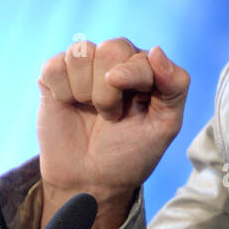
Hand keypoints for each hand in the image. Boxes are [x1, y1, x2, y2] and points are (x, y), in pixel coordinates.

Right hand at [37, 38, 189, 227]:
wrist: (90, 181)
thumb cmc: (130, 153)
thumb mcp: (165, 127)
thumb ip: (174, 86)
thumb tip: (156, 50)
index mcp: (145, 69)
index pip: (140, 55)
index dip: (130, 78)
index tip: (120, 112)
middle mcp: (115, 61)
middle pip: (110, 48)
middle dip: (107, 91)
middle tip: (110, 115)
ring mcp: (84, 67)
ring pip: (80, 53)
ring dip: (84, 91)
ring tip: (90, 110)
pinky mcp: (55, 76)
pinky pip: (53, 66)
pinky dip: (61, 91)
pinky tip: (68, 105)